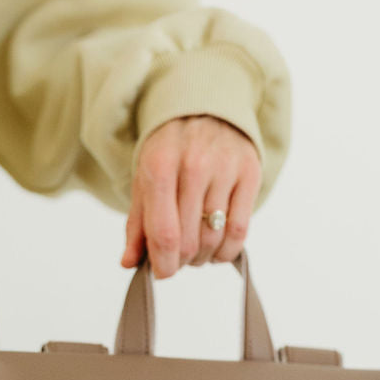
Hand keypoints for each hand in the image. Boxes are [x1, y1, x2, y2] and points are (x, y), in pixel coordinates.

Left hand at [123, 115, 261, 278]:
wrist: (205, 107)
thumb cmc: (170, 150)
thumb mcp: (145, 178)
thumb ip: (137, 224)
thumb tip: (130, 263)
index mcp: (160, 165)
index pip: (165, 234)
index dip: (163, 265)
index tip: (163, 273)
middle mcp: (194, 164)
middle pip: (190, 241)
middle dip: (182, 261)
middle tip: (179, 259)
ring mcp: (225, 168)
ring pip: (215, 239)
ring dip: (204, 258)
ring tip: (197, 252)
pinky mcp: (249, 173)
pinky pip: (240, 231)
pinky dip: (227, 251)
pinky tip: (218, 249)